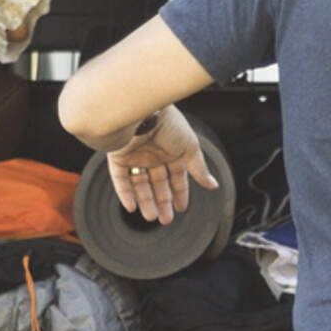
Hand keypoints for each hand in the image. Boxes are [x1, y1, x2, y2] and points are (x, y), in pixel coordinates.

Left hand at [108, 108, 220, 223]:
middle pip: (158, 183)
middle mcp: (153, 153)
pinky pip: (120, 179)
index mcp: (172, 149)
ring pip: (139, 184)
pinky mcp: (118, 156)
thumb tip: (212, 184)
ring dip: (145, 201)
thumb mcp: (190, 148)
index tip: (181, 208)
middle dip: (163, 202)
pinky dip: (125, 194)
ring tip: (151, 217)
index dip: (180, 192)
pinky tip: (131, 207)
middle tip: (165, 219)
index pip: (177, 175)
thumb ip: (199, 169)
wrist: (140, 111)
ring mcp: (135, 155)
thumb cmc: (168, 122)